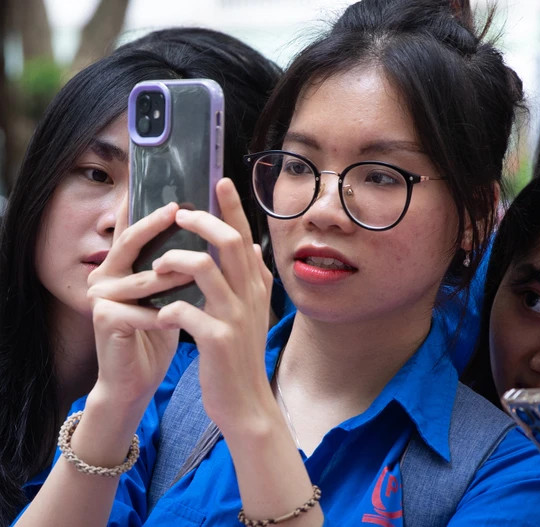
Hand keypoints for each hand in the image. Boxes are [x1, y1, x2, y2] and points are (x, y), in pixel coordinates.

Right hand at [87, 201, 190, 409]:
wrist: (135, 379)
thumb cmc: (157, 334)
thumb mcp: (171, 294)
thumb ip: (184, 264)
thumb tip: (221, 233)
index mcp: (119, 265)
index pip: (138, 231)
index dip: (154, 213)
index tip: (181, 195)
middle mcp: (104, 276)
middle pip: (131, 242)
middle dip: (156, 226)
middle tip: (180, 210)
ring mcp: (101, 298)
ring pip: (145, 279)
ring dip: (176, 275)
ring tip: (205, 267)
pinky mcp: (106, 320)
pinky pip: (143, 312)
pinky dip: (169, 313)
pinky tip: (188, 313)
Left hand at [153, 178, 273, 432]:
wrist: (246, 403)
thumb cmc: (241, 357)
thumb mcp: (254, 314)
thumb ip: (253, 280)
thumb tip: (255, 248)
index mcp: (257, 288)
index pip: (247, 237)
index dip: (233, 208)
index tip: (220, 181)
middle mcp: (250, 296)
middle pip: (231, 242)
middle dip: (204, 220)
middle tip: (181, 211)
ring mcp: (235, 317)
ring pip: (206, 268)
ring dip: (177, 259)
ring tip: (158, 263)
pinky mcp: (216, 339)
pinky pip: (184, 311)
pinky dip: (165, 307)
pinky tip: (158, 313)